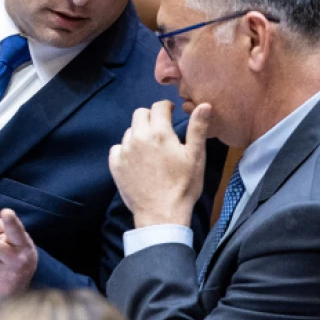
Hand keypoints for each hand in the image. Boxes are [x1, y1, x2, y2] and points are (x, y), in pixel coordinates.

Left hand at [108, 100, 210, 227]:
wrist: (162, 214)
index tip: (171, 112)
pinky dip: (126, 149)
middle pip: (140, 114)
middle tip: (161, 130)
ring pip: (129, 131)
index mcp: (159, 133)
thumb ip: (198, 128)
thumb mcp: (196, 157)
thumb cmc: (183, 186)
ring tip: (150, 148)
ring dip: (139, 133)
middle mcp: (138, 137)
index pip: (158, 106)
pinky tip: (137, 160)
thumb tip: (204, 105)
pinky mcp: (115, 165)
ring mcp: (124, 151)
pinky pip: (118, 148)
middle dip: (151, 117)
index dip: (166, 107)